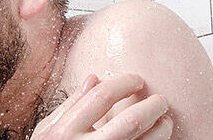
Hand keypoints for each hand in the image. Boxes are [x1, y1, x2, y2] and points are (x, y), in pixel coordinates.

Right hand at [31, 73, 172, 138]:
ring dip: (162, 130)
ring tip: (166, 121)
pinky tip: (157, 138)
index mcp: (66, 131)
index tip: (137, 80)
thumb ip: (70, 105)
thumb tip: (95, 78)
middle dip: (153, 106)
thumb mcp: (46, 130)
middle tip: (161, 100)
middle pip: (131, 121)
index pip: (102, 95)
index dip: (125, 82)